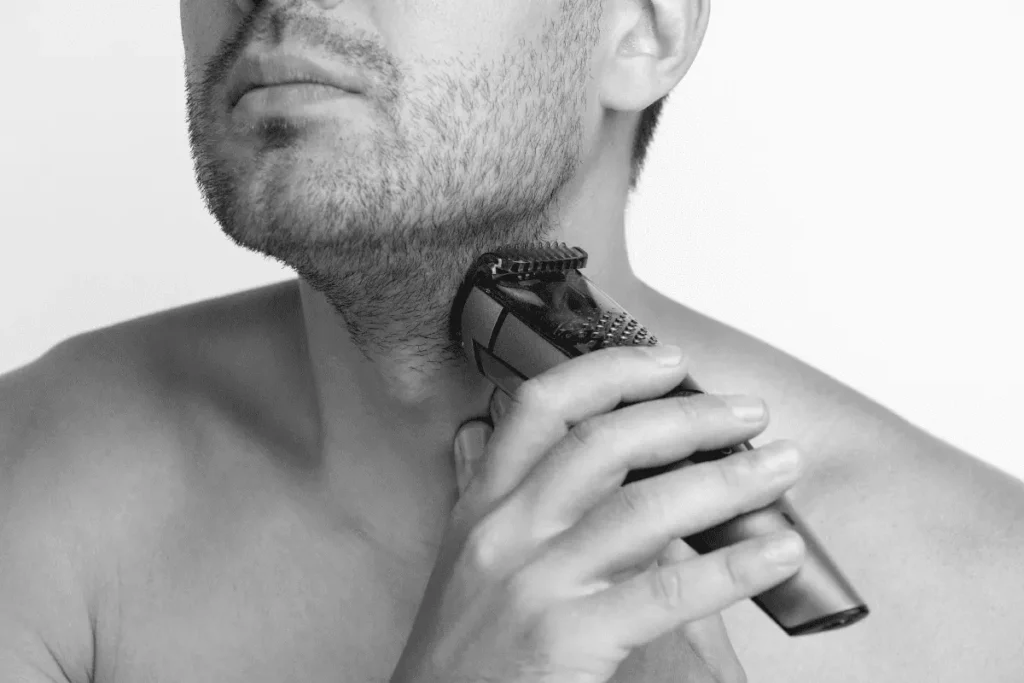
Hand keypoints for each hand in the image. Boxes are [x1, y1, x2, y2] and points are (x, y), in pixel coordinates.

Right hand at [391, 345, 805, 682]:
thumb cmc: (465, 656)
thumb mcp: (477, 567)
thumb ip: (522, 511)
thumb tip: (586, 464)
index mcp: (483, 507)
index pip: (541, 409)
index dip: (609, 372)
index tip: (668, 362)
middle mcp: (505, 534)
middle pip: (603, 444)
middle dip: (685, 417)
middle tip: (746, 414)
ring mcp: (534, 585)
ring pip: (643, 509)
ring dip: (726, 481)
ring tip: (780, 467)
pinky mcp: (565, 639)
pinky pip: (666, 592)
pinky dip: (733, 567)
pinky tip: (778, 553)